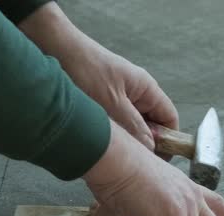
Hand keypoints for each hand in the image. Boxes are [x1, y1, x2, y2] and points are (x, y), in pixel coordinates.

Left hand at [19, 4, 176, 153]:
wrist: (54, 48)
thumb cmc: (84, 68)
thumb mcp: (112, 103)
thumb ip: (135, 127)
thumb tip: (152, 148)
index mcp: (147, 88)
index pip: (169, 119)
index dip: (168, 140)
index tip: (158, 160)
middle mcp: (137, 93)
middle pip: (152, 125)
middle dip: (144, 143)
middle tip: (131, 158)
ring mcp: (120, 97)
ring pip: (132, 126)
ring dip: (126, 139)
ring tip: (113, 149)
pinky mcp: (103, 101)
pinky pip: (116, 123)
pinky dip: (112, 134)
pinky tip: (100, 141)